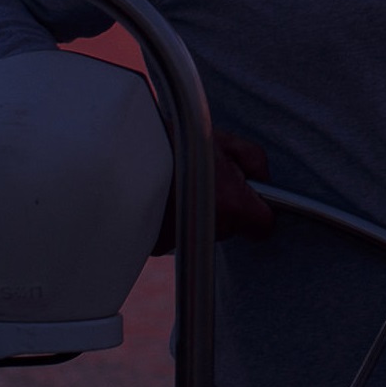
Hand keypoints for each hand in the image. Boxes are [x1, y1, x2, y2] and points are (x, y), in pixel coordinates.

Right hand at [152, 129, 272, 249]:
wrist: (123, 152)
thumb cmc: (173, 141)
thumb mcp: (221, 140)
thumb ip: (253, 160)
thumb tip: (262, 180)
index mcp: (232, 204)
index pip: (262, 225)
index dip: (258, 212)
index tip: (250, 202)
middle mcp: (211, 228)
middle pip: (230, 227)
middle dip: (223, 207)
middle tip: (202, 181)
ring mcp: (184, 240)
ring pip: (202, 232)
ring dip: (197, 215)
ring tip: (179, 186)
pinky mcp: (158, 246)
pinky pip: (176, 236)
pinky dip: (173, 222)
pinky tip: (163, 198)